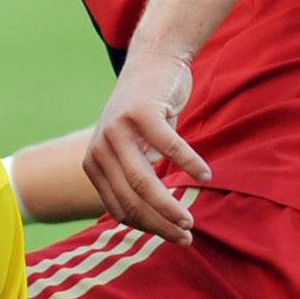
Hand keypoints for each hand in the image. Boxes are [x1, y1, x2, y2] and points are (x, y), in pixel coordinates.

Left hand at [83, 48, 209, 244]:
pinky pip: (169, 149)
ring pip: (145, 183)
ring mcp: (116, 130)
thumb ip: (136, 181)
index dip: (147, 227)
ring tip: (191, 218)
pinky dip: (190, 165)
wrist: (154, 62)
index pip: (119, 209)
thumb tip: (156, 224)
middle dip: (160, 224)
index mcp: (94, 164)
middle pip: (132, 201)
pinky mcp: (140, 113)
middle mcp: (99, 149)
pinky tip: (205, 176)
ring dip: (170, 206)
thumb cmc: (149, 115)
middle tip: (186, 236)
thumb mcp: (135, 151)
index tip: (173, 237)